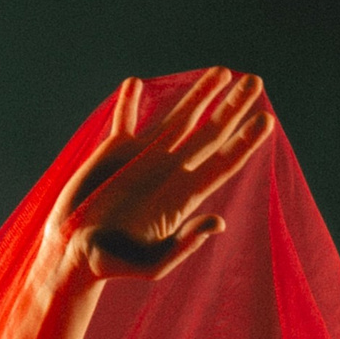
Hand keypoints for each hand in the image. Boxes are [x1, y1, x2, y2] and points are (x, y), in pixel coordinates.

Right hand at [44, 69, 273, 285]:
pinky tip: (135, 84)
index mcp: (183, 197)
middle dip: (233, 108)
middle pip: (211, 134)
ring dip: (200, 94)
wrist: (73, 255)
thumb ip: (184, 245)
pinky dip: (129, 102)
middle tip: (255, 81)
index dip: (245, 142)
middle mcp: (170, 173)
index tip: (266, 120)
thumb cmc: (112, 267)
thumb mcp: (152, 265)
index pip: (223, 164)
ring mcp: (144, 158)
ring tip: (222, 71)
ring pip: (179, 118)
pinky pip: (127, 119)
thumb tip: (218, 223)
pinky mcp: (115, 151)